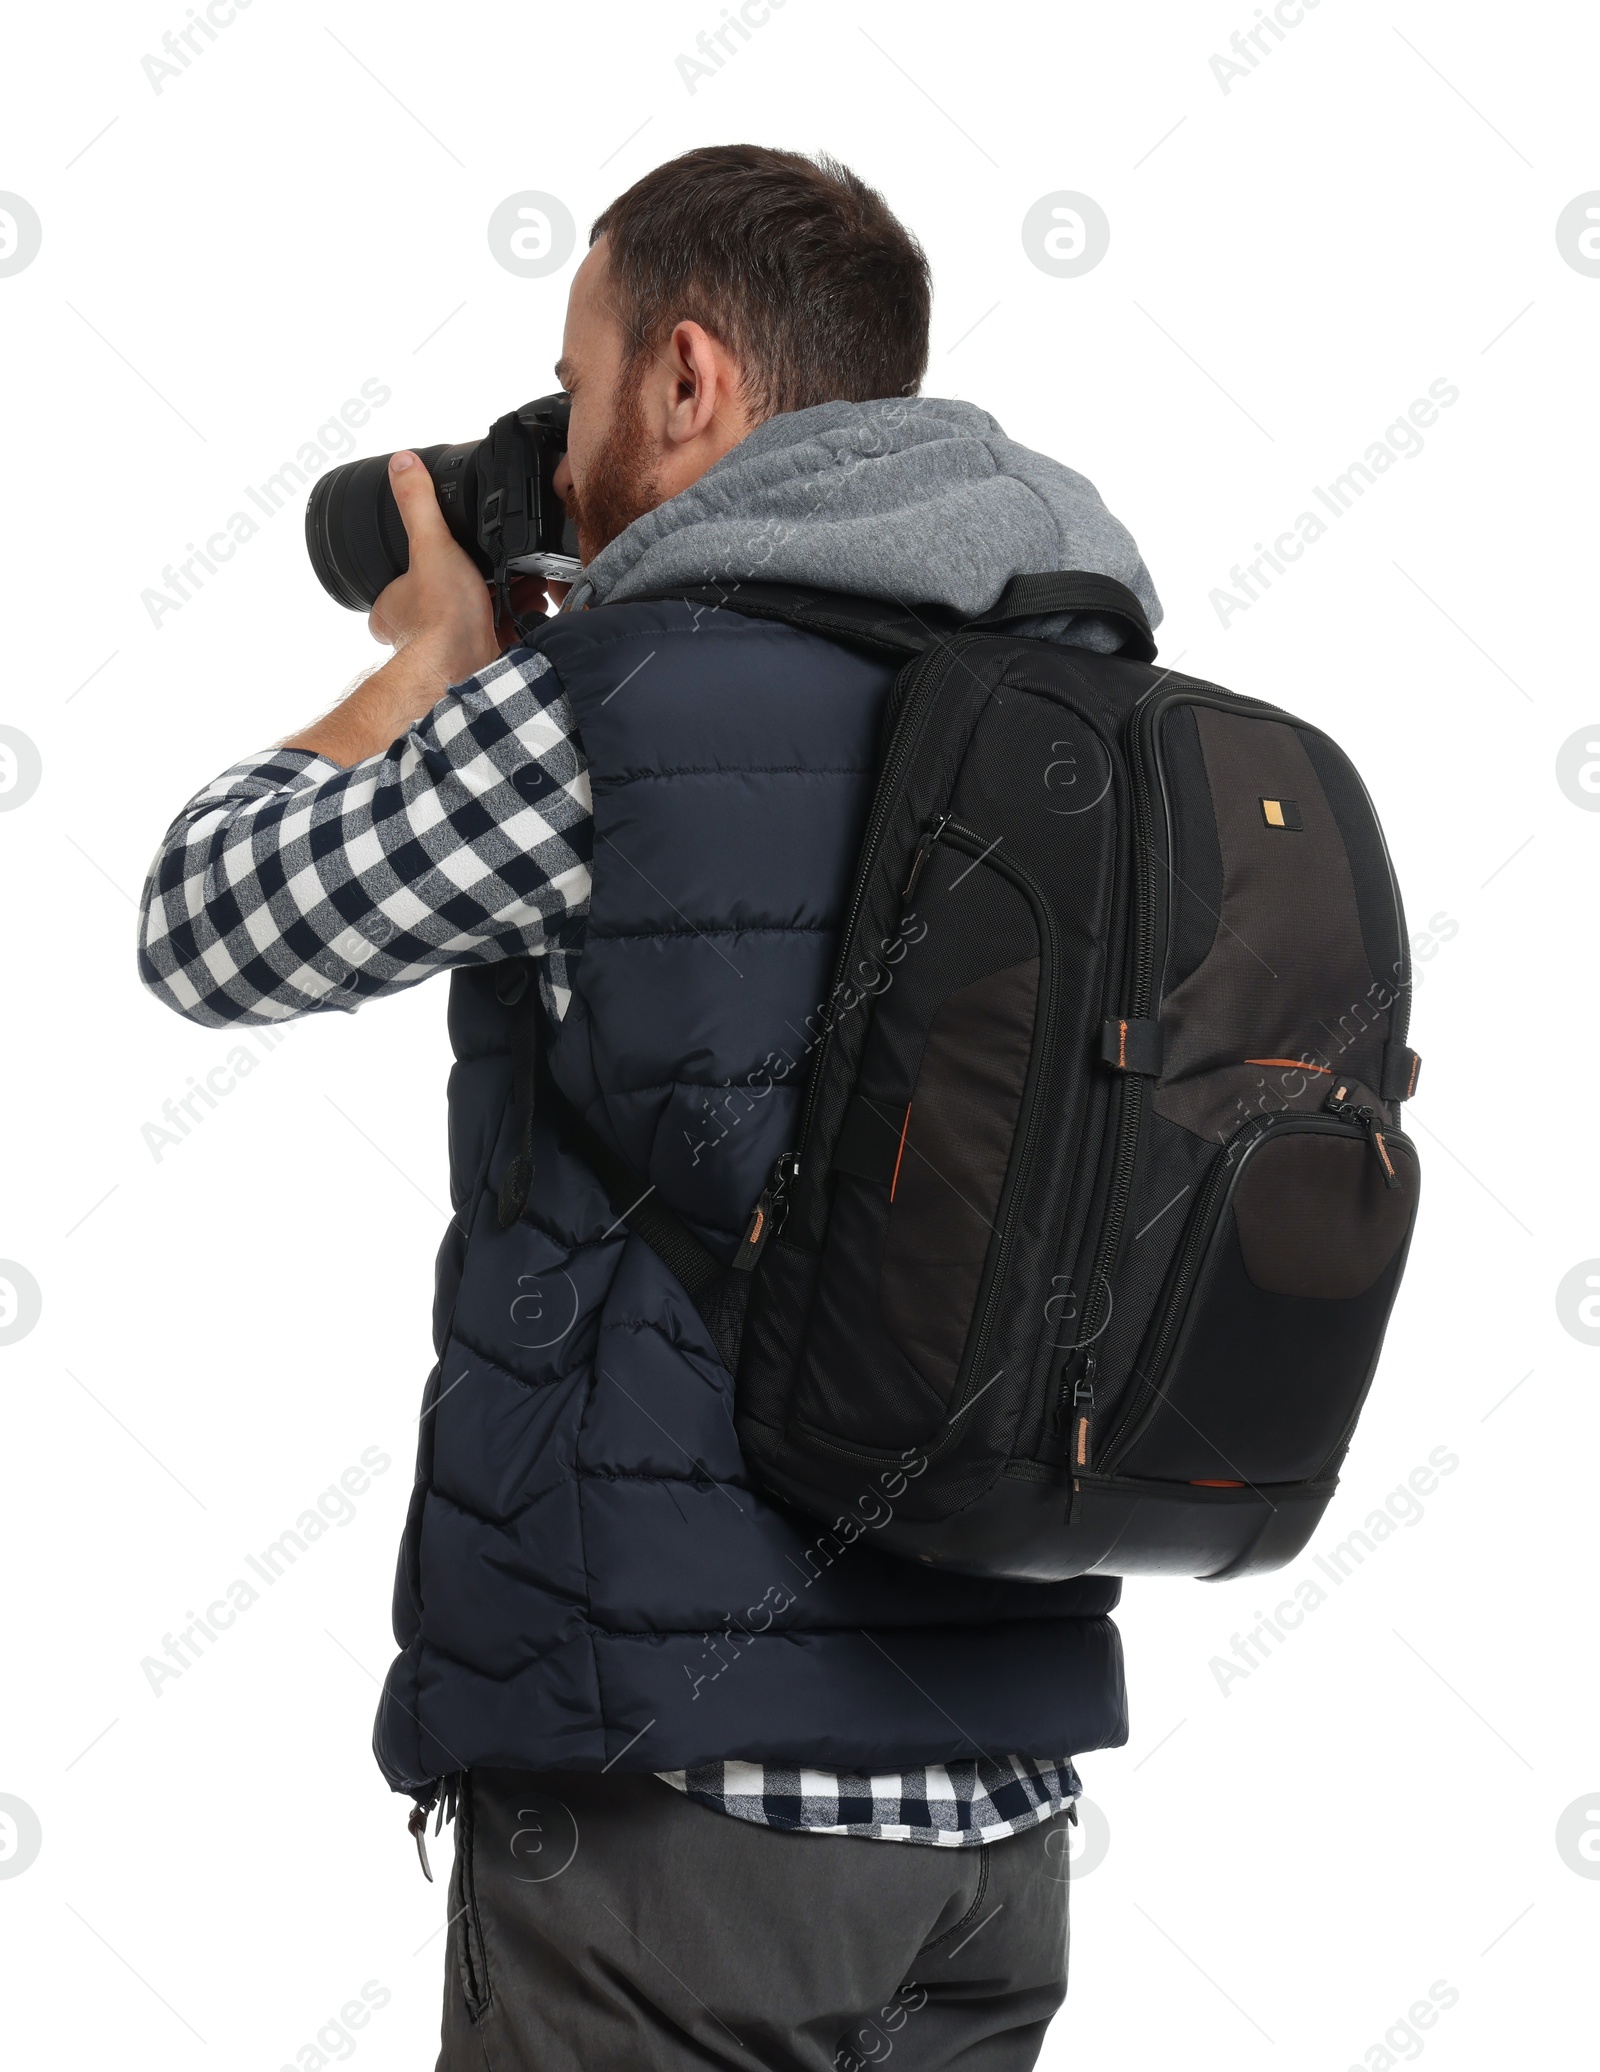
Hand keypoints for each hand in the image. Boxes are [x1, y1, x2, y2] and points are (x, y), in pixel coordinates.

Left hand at [280, 456, 561, 768]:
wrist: (468, 671)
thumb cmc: (441, 619)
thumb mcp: (431, 545)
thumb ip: (418, 504)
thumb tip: (402, 463)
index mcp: (393, 605)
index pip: (404, 577)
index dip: (430, 562)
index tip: (456, 549)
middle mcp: (417, 631)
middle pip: (449, 592)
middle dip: (478, 577)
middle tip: (501, 562)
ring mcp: (450, 647)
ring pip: (478, 613)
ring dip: (504, 597)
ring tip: (527, 579)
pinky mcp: (481, 660)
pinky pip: (502, 634)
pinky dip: (519, 620)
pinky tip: (536, 605)